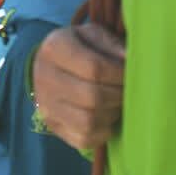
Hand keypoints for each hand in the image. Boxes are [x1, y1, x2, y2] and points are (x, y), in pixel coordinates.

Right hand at [32, 23, 125, 151]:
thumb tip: (130, 62)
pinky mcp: (53, 126)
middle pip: (92, 97)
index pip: (94, 68)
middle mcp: (45, 78)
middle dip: (118, 95)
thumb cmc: (80, 48)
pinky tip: (106, 116)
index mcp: (54, 48)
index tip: (130, 73)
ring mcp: (46, 106)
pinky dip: (103, 131)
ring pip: (89, 121)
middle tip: (127, 89)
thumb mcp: (94, 36)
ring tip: (116, 101)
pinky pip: (85, 139)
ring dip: (111, 113)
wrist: (52, 66)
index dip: (120, 75)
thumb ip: (112, 45)